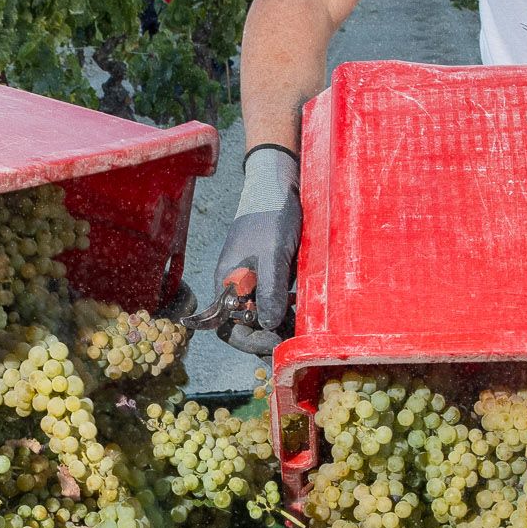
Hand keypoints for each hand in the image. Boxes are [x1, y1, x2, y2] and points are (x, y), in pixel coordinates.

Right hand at [212, 146, 300, 356]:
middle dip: (266, 334)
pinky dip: (284, 306)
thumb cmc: (271, 215)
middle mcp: (236, 284)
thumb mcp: (272, 254)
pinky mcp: (268, 270)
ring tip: (299, 325)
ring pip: (261, 311)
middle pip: (244, 322)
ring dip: (278, 321)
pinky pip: (272, 297)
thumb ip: (269, 290)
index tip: (275, 344)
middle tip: (291, 338)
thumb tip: (268, 326)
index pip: (227, 326)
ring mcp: (252, 277)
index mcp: (226, 281)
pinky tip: (299, 307)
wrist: (279, 183)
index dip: (249, 340)